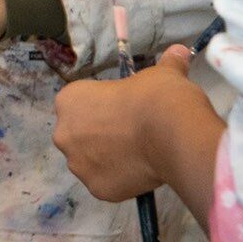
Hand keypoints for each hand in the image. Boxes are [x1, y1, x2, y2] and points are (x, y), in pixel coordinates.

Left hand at [53, 46, 225, 220]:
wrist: (172, 132)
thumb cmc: (158, 96)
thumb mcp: (161, 74)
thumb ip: (165, 64)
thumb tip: (178, 51)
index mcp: (68, 100)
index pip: (79, 105)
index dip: (102, 108)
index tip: (123, 110)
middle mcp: (63, 133)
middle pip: (79, 136)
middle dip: (100, 136)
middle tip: (131, 134)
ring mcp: (78, 165)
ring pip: (91, 162)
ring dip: (108, 159)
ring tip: (138, 154)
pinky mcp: (97, 190)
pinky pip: (107, 183)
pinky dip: (121, 180)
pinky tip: (141, 172)